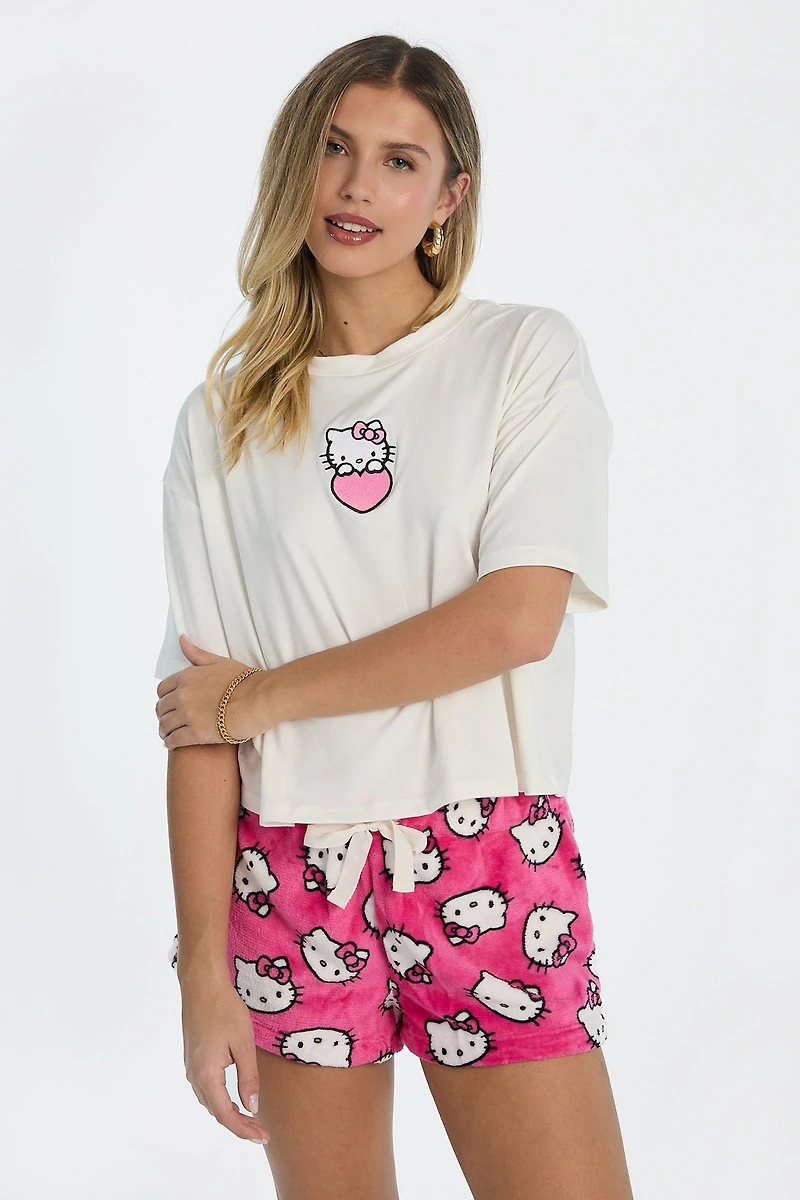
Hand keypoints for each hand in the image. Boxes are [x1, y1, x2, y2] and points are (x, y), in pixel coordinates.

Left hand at [155, 633, 271, 748]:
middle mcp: (182, 695)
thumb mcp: (220, 662)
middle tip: (170, 720)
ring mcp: (187, 715)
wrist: (259, 699)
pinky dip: (170, 743)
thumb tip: (181, 639)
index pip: (162, 689)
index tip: (170, 704)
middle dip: (164, 714)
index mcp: (187, 677)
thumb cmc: (245, 680)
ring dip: (165, 730)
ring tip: (169, 735)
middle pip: (161, 708)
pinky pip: (173, 740)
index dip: (165, 697)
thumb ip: (197, 654)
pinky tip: (172, 744)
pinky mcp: (195, 734)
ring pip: (165, 725)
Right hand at [179, 967, 269, 1144]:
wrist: (201, 985)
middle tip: (261, 1131)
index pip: (226, 1115)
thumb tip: (252, 1107)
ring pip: (210, 1101)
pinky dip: (220, 1099)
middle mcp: (195, 1076)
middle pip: (216, 1111)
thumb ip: (248, 1077)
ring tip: (250, 1118)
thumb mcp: (243, 1044)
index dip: (244, 1129)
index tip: (263, 1136)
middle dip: (239, 1125)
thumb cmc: (225, 1010)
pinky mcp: (192, 1058)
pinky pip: (206, 1088)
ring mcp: (191, 1067)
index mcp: (207, 1075)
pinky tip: (233, 1096)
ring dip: (229, 1113)